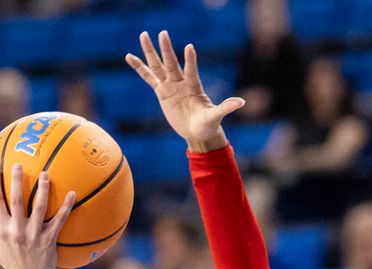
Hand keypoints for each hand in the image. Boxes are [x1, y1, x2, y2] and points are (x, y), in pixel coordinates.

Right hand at [0, 164, 74, 268]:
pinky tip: (72, 193)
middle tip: (19, 164)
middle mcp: (18, 231)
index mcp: (3, 230)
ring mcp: (35, 235)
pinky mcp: (50, 239)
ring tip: (45, 174)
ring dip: (43, 189)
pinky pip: (59, 220)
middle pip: (17, 200)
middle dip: (17, 181)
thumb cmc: (10, 263)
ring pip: (39, 207)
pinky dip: (66, 207)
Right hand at [125, 31, 244, 151]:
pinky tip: (129, 57)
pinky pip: (148, 78)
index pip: (191, 70)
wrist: (198, 132)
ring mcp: (170, 85)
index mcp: (194, 86)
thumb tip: (241, 102)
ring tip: (144, 35)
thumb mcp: (215, 117)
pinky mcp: (161, 92)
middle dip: (167, 49)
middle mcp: (181, 82)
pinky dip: (139, 68)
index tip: (189, 47)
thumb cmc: (208, 124)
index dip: (190, 60)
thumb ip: (226, 107)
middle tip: (162, 33)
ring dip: (150, 52)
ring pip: (158, 66)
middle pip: (171, 63)